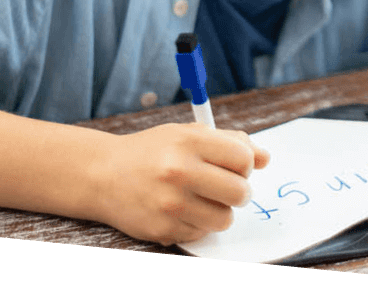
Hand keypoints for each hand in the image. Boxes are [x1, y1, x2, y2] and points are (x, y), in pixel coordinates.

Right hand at [92, 123, 270, 245]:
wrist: (103, 175)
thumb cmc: (152, 151)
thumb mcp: (187, 134)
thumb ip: (229, 142)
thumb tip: (265, 158)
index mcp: (189, 142)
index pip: (244, 159)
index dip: (245, 164)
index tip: (233, 166)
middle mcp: (179, 171)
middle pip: (240, 192)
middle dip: (238, 191)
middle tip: (223, 186)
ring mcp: (171, 204)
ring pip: (225, 219)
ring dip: (219, 211)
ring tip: (202, 199)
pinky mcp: (163, 229)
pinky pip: (202, 233)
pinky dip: (198, 224)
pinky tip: (181, 210)